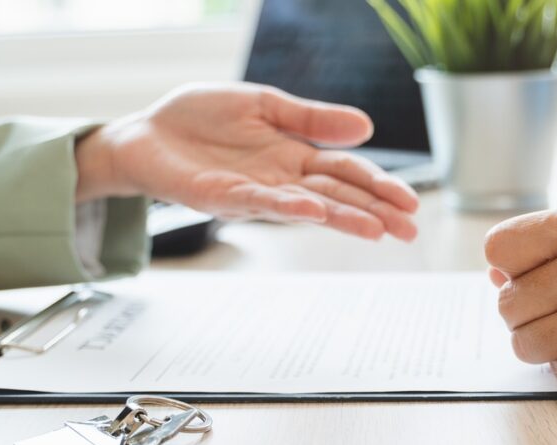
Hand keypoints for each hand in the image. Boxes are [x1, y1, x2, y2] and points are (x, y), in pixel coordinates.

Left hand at [74, 82, 418, 240]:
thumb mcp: (265, 103)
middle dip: (374, 211)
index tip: (410, 202)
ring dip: (342, 217)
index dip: (378, 185)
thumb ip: (311, 118)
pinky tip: (315, 210)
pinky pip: (261, 203)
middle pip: (337, 194)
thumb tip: (367, 126)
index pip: (346, 170)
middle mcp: (281, 179)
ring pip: (307, 206)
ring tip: (377, 229)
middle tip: (409, 229)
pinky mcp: (223, 197)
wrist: (147, 131)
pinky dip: (289, 207)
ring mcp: (255, 192)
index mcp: (294, 154)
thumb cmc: (202, 118)